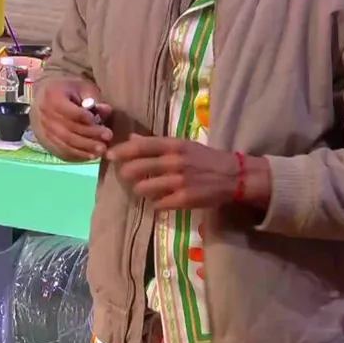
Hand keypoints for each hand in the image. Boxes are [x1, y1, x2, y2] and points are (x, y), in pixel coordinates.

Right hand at [33, 78, 112, 161]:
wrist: (46, 96)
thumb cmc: (68, 90)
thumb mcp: (83, 88)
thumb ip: (94, 99)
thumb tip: (106, 110)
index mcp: (52, 96)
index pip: (70, 112)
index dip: (86, 119)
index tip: (102, 123)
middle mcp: (44, 115)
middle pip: (68, 130)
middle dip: (90, 136)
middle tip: (107, 138)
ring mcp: (42, 130)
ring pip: (64, 143)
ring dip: (84, 149)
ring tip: (101, 150)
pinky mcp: (44, 141)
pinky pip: (60, 151)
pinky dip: (76, 155)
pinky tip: (90, 155)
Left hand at [107, 136, 239, 210]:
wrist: (233, 176)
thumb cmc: (206, 158)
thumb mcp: (183, 145)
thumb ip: (157, 143)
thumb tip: (131, 139)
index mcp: (174, 145)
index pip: (141, 146)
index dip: (122, 151)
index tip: (110, 154)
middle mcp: (174, 161)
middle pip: (136, 168)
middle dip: (126, 173)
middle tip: (126, 176)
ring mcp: (179, 182)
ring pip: (143, 188)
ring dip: (140, 190)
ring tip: (143, 189)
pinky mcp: (184, 199)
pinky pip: (157, 204)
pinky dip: (155, 203)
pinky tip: (159, 201)